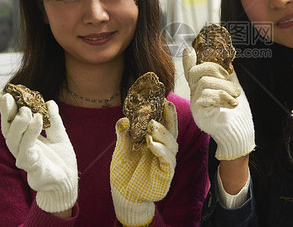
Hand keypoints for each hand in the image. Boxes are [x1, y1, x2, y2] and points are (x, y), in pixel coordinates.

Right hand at [0, 93, 77, 212]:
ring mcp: (25, 159)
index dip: (8, 109)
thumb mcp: (60, 135)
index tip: (7, 93)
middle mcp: (21, 149)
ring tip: (26, 110)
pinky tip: (38, 120)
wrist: (68, 181)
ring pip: (14, 141)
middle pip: (8, 130)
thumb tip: (50, 102)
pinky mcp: (32, 168)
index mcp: (26, 140)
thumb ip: (54, 120)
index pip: (13, 123)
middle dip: (7, 113)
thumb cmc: (61, 160)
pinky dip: (31, 134)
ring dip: (19, 123)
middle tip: (10, 98)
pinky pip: (27, 151)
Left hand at [110, 100, 177, 226]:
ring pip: (170, 143)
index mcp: (155, 140)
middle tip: (164, 104)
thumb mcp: (121, 150)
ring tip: (152, 125)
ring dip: (162, 132)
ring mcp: (166, 160)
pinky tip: (152, 143)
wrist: (124, 195)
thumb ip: (123, 135)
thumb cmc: (125, 171)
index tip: (161, 97)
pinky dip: (160, 149)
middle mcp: (164, 148)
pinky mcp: (166, 173)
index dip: (163, 110)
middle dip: (169, 116)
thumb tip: (123, 119)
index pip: (162, 122)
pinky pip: (167, 159)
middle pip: (171, 129)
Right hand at [182, 46, 254, 160]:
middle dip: (216, 70)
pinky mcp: (199, 114)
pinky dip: (223, 97)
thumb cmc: (237, 114)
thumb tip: (228, 61)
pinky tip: (232, 104)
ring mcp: (195, 104)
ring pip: (204, 83)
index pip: (191, 72)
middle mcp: (195, 94)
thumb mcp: (233, 89)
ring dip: (225, 87)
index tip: (189, 50)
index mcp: (203, 87)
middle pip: (196, 72)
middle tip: (231, 82)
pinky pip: (206, 97)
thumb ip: (228, 76)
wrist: (239, 133)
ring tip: (236, 96)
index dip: (188, 61)